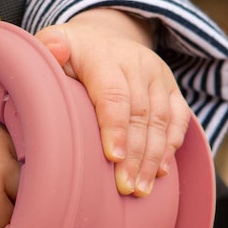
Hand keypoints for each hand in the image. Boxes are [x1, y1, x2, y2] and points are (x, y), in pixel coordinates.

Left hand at [36, 8, 190, 195]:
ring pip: (161, 120)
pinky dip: (171, 146)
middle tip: (125, 188)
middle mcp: (135, 62)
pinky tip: (160, 173)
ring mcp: (157, 74)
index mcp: (103, 55)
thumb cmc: (66, 55)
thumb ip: (49, 49)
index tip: (112, 158)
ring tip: (141, 189)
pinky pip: (178, 118)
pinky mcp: (171, 87)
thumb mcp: (50, 44)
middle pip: (140, 113)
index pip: (113, 94)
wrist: (100, 38)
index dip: (115, 127)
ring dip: (153, 158)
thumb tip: (55, 50)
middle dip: (134, 154)